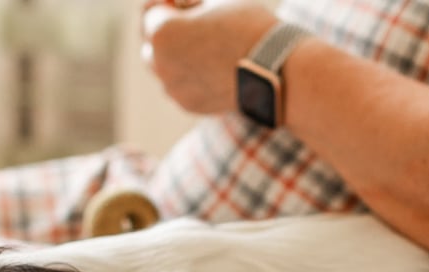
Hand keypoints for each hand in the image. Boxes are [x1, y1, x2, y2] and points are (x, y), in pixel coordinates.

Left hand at [141, 0, 277, 113]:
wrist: (277, 70)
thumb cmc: (248, 26)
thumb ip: (189, 2)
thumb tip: (181, 5)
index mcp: (162, 32)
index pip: (151, 11)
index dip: (167, 2)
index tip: (181, 0)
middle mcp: (160, 63)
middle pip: (152, 42)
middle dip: (166, 30)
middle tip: (189, 22)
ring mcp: (174, 87)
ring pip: (164, 67)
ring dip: (176, 54)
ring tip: (204, 45)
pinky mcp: (189, 105)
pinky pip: (181, 85)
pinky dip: (189, 75)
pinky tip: (212, 66)